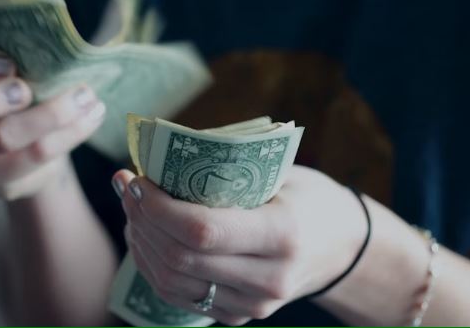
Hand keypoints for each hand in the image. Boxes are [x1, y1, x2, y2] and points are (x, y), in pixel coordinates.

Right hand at [0, 37, 105, 199]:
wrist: (18, 142)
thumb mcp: (3, 60)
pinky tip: (90, 117)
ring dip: (50, 115)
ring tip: (86, 97)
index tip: (8, 62)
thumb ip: (13, 43)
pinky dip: (68, 135)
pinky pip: (31, 159)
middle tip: (28, 89)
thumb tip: (51, 26)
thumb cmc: (9, 85)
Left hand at [114, 165, 366, 324]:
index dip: (157, 207)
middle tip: (126, 187)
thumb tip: (162, 157)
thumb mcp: (282, 173)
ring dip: (141, 243)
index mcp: (283, 235)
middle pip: (180, 258)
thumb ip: (229, 170)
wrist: (342, 247)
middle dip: (141, 220)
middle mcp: (269, 279)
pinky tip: (145, 237)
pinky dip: (153, 266)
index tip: (137, 179)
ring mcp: (253, 305)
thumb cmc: (310, 198)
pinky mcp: (239, 316)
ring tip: (132, 209)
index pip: (202, 230)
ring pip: (172, 282)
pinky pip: (180, 296)